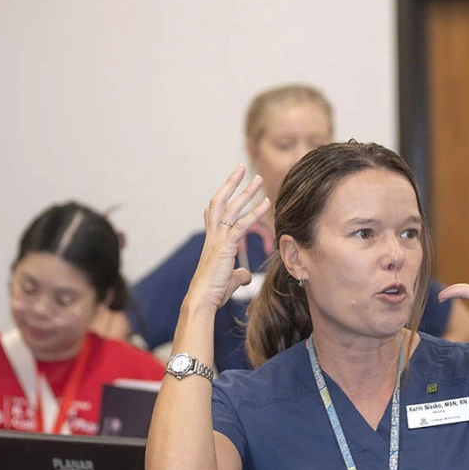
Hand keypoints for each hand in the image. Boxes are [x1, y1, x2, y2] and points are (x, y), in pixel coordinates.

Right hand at [187, 166, 271, 310]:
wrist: (202, 301)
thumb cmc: (212, 292)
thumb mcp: (229, 280)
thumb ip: (239, 274)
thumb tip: (246, 275)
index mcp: (212, 241)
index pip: (215, 212)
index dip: (223, 197)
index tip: (232, 184)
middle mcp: (212, 236)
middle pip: (220, 202)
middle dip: (231, 184)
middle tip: (241, 168)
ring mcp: (218, 240)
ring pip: (230, 208)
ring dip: (246, 192)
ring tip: (258, 178)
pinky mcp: (225, 247)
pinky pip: (241, 225)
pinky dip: (254, 213)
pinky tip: (266, 203)